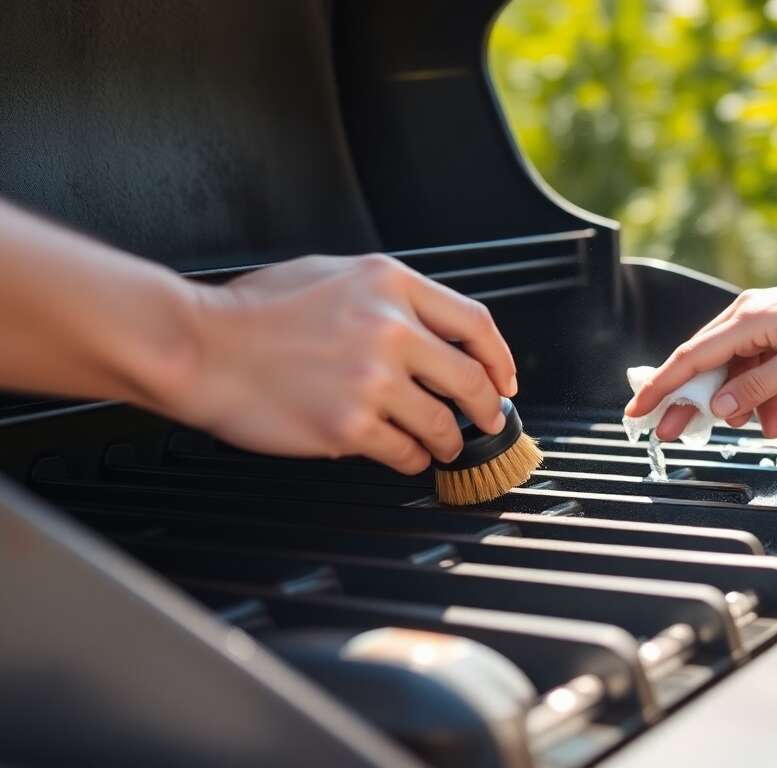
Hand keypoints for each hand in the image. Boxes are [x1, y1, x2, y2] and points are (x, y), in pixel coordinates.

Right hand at [168, 254, 515, 473]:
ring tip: (443, 446)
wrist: (200, 347)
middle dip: (487, 408)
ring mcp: (373, 380)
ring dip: (449, 441)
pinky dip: (412, 459)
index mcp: (390, 285)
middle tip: (488, 422)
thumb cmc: (254, 311)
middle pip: (470, 379)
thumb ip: (385, 296)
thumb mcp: (330, 274)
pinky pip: (404, 452)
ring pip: (442, 423)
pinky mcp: (351, 425)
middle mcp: (391, 329)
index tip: (505, 380)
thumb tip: (430, 330)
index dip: (500, 358)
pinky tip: (405, 456)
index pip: (474, 323)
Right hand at [624, 268, 776, 439]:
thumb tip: (720, 407)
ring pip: (738, 376)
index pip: (689, 360)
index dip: (659, 389)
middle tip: (677, 438)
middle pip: (705, 369)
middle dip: (694, 406)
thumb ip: (759, 386)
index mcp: (747, 322)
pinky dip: (772, 395)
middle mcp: (749, 321)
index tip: (637, 414)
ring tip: (775, 428)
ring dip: (750, 406)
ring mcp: (766, 328)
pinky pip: (762, 372)